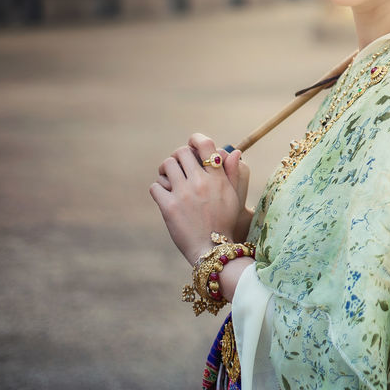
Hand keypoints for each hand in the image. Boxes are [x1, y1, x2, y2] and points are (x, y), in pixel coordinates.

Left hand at [148, 141, 244, 264]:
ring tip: (168, 178)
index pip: (206, 145)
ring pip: (166, 165)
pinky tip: (164, 195)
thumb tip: (233, 151)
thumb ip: (233, 172)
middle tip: (178, 165)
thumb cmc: (225, 222)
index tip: (193, 144)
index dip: (196, 139)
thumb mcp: (234, 197)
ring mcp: (183, 194)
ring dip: (166, 170)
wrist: (213, 250)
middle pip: (182, 152)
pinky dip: (158, 188)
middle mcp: (200, 182)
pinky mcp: (168, 207)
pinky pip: (155, 186)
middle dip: (179, 156)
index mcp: (218, 178)